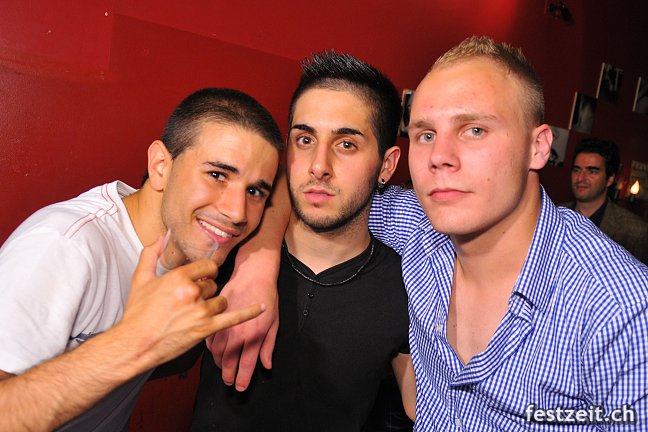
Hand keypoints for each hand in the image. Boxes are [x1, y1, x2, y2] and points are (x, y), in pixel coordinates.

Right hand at [116, 237, 265, 371]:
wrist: (134, 344)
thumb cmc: (137, 314)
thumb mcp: (140, 279)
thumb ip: (151, 254)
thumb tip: (161, 236)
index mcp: (178, 277)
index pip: (207, 266)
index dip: (205, 273)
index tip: (200, 279)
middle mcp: (192, 292)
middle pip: (213, 284)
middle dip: (205, 292)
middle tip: (188, 303)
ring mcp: (201, 311)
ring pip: (221, 300)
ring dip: (213, 306)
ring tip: (195, 314)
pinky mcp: (206, 328)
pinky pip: (234, 318)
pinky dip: (250, 313)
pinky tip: (262, 307)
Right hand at [206, 267, 278, 390]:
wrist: (253, 274)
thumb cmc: (266, 297)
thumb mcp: (274, 323)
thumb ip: (268, 346)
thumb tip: (266, 365)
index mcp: (254, 335)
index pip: (246, 365)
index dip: (243, 379)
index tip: (240, 387)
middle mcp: (237, 333)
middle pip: (228, 362)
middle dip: (228, 375)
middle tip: (229, 381)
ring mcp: (224, 325)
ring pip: (216, 352)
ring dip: (219, 363)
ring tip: (223, 367)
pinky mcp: (216, 316)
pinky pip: (209, 338)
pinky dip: (211, 347)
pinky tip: (215, 350)